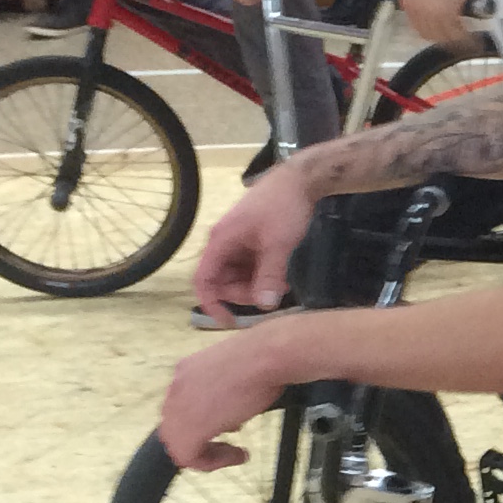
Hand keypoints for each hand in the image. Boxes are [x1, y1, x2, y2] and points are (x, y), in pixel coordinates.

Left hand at [159, 328, 292, 471]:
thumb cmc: (262, 359)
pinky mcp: (189, 427)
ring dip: (206, 452)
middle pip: (175, 426)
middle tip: (227, 445)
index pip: (183, 406)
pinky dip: (212, 462)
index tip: (231, 428)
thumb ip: (223, 393)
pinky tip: (237, 455)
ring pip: (178, 444)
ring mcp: (179, 407)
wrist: (266, 357)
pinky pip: (188, 456)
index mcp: (185, 371)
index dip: (205, 421)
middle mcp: (176, 387)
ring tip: (233, 453)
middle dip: (201, 439)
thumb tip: (230, 416)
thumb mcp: (236, 373)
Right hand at [192, 159, 321, 317]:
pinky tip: (281, 277)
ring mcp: (237, 244)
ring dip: (255, 287)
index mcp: (221, 241)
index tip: (229, 322)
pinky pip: (248, 269)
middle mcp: (223, 244)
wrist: (299, 180)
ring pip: (237, 278)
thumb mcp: (278, 244)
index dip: (211, 304)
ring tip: (282, 285)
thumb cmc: (283, 206)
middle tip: (273, 295)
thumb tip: (264, 305)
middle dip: (244, 294)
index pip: (203, 280)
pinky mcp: (250, 244)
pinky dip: (262, 277)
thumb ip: (269, 275)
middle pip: (222, 282)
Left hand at [398, 0, 491, 50]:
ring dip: (455, 38)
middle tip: (457, 35)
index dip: (432, 31)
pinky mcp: (446, 12)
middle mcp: (416, 7)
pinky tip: (470, 34)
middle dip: (444, 37)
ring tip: (466, 37)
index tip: (444, 31)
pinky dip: (463, 35)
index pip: (418, 27)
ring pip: (443, 35)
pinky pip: (455, 32)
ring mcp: (430, 10)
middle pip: (430, 34)